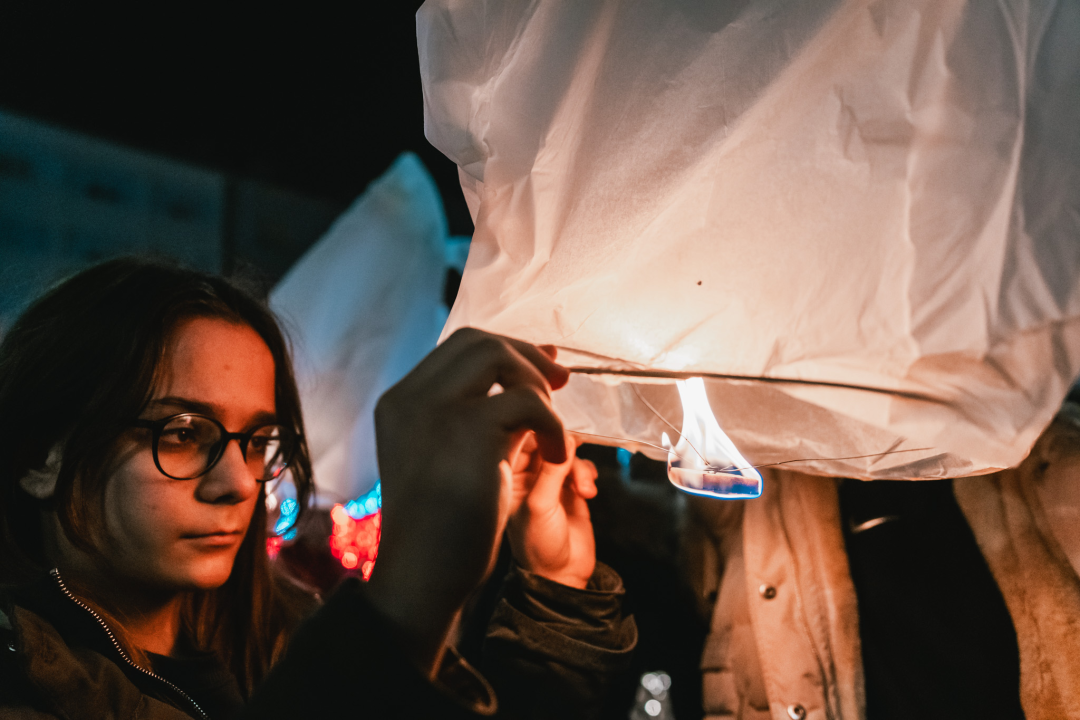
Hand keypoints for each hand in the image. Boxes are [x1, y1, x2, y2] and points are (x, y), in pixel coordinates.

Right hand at [365, 328, 569, 676]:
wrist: (422, 577)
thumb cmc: (441, 526)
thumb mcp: (453, 455)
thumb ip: (483, 412)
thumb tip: (538, 369)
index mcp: (400, 402)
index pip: (458, 349)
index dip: (507, 351)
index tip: (542, 371)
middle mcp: (410, 398)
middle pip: (478, 342)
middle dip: (526, 357)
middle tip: (559, 385)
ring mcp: (435, 410)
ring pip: (498, 357)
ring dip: (536, 388)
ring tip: (549, 431)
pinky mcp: (468, 430)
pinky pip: (528, 402)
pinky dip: (553, 427)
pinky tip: (556, 458)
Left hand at [507, 432, 597, 588]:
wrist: (562, 575)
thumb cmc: (539, 545)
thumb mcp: (540, 505)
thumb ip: (551, 470)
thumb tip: (564, 437)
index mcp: (508, 475)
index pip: (519, 439)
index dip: (538, 429)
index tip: (554, 427)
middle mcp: (526, 474)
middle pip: (546, 441)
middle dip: (563, 449)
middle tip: (572, 458)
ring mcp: (549, 480)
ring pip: (567, 453)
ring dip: (578, 468)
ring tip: (583, 489)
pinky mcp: (570, 488)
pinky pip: (581, 467)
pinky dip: (587, 475)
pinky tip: (588, 493)